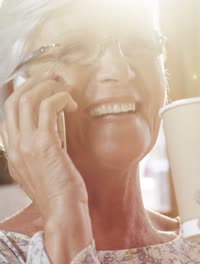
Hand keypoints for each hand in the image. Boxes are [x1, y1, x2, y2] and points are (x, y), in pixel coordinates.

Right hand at [1, 72, 85, 218]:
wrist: (62, 210)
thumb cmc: (60, 192)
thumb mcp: (41, 169)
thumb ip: (38, 150)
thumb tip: (49, 132)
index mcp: (13, 150)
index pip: (8, 112)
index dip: (22, 92)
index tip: (42, 86)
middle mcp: (14, 144)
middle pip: (15, 99)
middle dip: (35, 83)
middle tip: (56, 79)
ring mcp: (26, 143)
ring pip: (29, 98)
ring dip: (49, 87)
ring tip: (66, 90)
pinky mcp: (44, 143)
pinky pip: (48, 107)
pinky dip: (60, 98)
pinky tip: (72, 104)